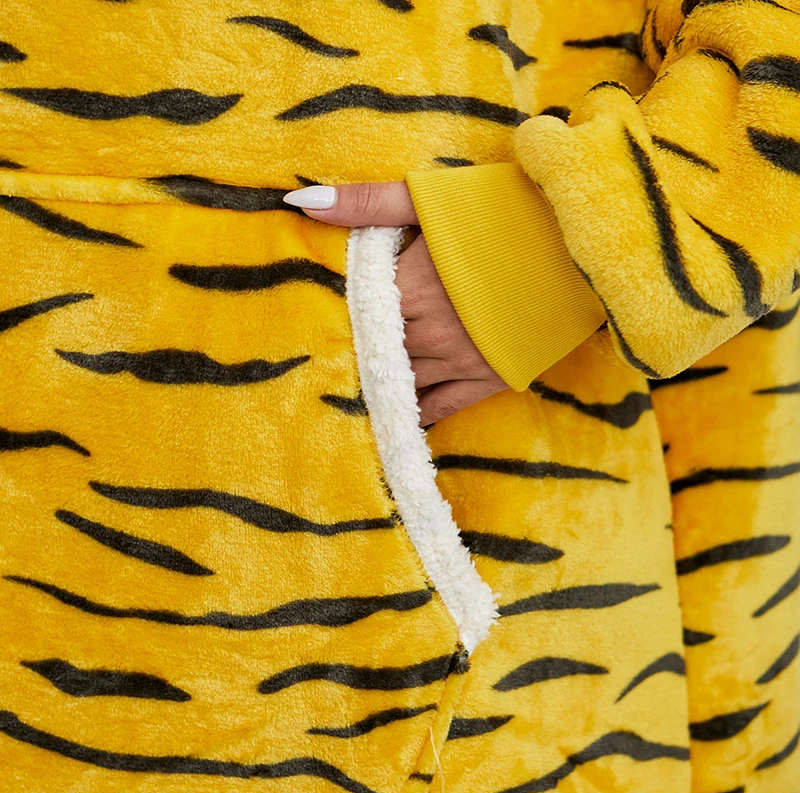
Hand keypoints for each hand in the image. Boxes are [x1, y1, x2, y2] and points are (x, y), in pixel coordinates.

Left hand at [284, 182, 507, 425]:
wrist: (578, 244)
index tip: (313, 326)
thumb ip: (367, 202)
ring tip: (352, 390)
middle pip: (375, 352)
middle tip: (322, 365)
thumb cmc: (504, 212)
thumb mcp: (433, 199)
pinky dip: (416, 412)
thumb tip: (301, 202)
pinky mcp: (489, 379)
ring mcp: (461, 360)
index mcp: (411, 286)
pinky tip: (397, 413)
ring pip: (400, 383)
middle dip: (355, 354)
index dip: (337, 318)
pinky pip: (439, 407)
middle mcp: (431, 331)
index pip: (356, 314)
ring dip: (378, 384)